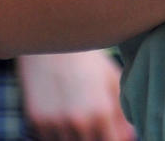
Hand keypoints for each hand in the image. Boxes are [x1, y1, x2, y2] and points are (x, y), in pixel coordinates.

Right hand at [16, 50, 134, 139]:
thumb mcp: (112, 79)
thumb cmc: (88, 57)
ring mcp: (54, 123)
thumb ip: (122, 112)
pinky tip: (61, 107)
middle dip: (95, 136)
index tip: (113, 132)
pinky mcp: (35, 121)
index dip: (115, 139)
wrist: (53, 34)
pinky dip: (56, 130)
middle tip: (94, 115)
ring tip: (77, 107)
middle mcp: (78, 122)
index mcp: (102, 112)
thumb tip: (130, 136)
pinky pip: (49, 137)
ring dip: (75, 135)